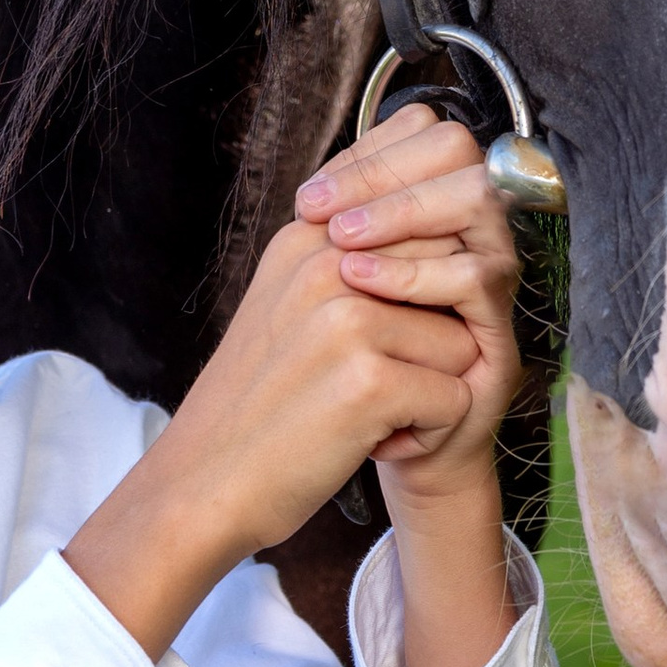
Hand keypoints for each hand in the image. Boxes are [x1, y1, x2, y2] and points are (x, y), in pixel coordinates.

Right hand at [63, 104, 495, 659]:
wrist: (203, 488)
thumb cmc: (259, 400)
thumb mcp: (286, 298)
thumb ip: (344, 241)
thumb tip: (423, 178)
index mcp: (307, 237)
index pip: (418, 180)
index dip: (441, 242)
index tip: (413, 299)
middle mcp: (326, 261)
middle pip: (454, 262)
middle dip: (440, 324)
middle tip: (383, 371)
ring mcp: (347, 317)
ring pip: (463, 337)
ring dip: (434, 385)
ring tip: (371, 409)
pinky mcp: (368, 379)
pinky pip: (456, 397)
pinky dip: (428, 431)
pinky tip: (375, 440)